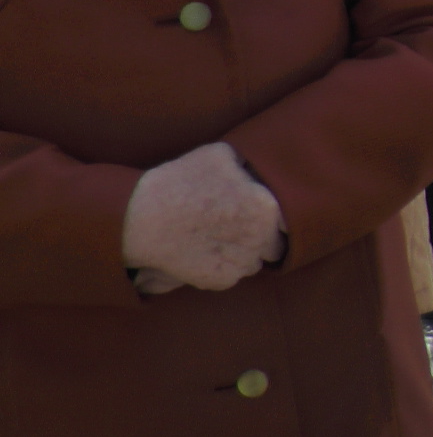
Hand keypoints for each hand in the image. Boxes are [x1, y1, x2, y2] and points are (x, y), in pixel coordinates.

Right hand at [122, 142, 286, 292]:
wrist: (141, 217)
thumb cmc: (180, 181)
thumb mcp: (220, 155)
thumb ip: (249, 165)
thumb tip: (260, 170)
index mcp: (268, 207)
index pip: (286, 221)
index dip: (272, 219)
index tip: (256, 216)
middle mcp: (261, 238)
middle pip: (273, 245)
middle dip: (259, 238)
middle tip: (233, 228)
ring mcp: (241, 262)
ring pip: (253, 262)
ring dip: (242, 254)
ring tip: (213, 238)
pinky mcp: (221, 280)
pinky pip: (232, 275)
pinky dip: (221, 267)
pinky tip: (201, 251)